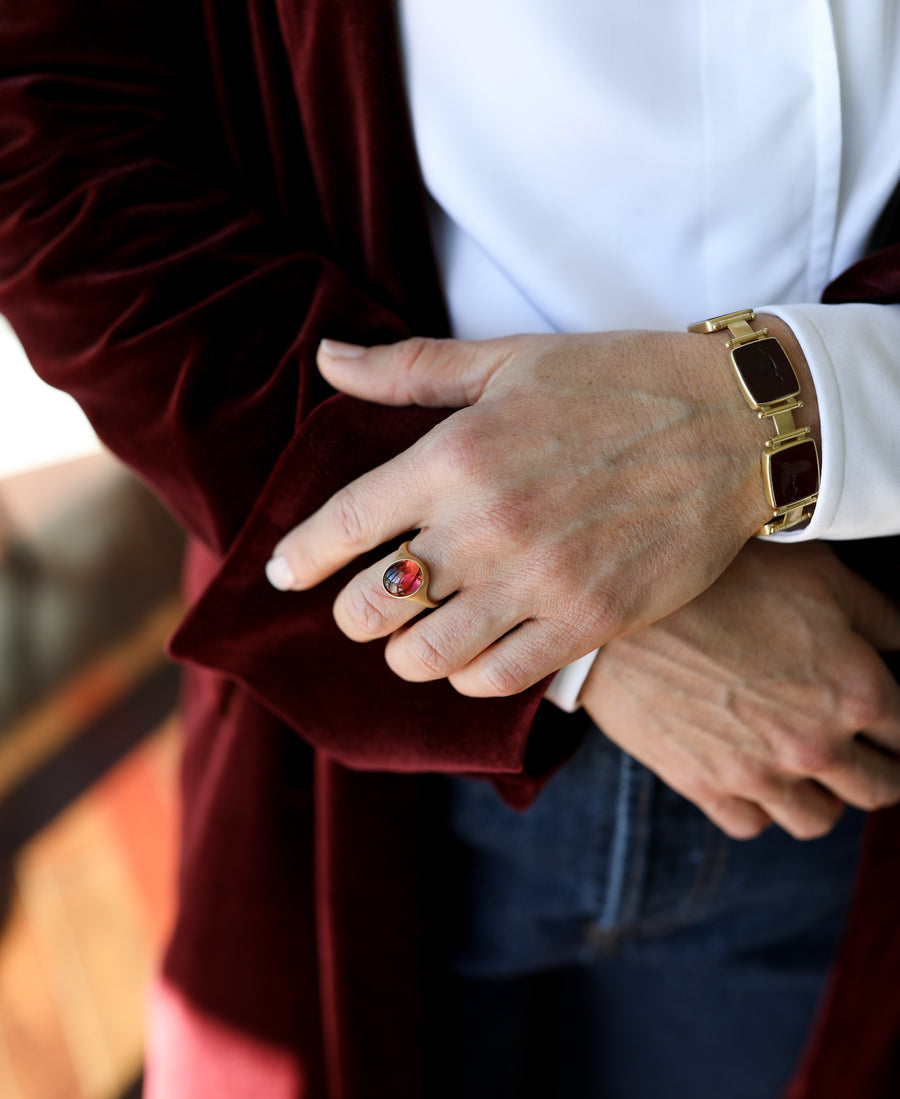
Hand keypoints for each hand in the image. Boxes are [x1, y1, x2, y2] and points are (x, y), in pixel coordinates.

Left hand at [268, 323, 809, 696]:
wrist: (734, 426)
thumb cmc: (618, 382)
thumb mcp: (509, 358)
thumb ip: (409, 370)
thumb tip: (326, 360)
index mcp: (456, 455)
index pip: (344, 523)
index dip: (299, 556)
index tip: (280, 574)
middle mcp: (486, 526)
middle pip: (371, 606)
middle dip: (351, 612)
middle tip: (361, 604)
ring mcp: (538, 582)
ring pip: (424, 657)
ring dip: (406, 652)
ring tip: (417, 633)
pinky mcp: (587, 622)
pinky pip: (497, 680)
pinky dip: (470, 676)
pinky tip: (475, 653)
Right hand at [580, 540, 899, 839]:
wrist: (624, 603)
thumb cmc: (721, 577)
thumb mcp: (819, 575)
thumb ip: (881, 618)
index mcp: (854, 692)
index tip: (891, 721)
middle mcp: (814, 744)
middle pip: (880, 790)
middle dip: (883, 768)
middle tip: (866, 749)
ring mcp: (757, 773)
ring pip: (820, 820)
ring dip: (826, 796)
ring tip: (810, 767)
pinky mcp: (703, 785)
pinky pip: (753, 824)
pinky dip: (761, 806)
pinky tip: (755, 772)